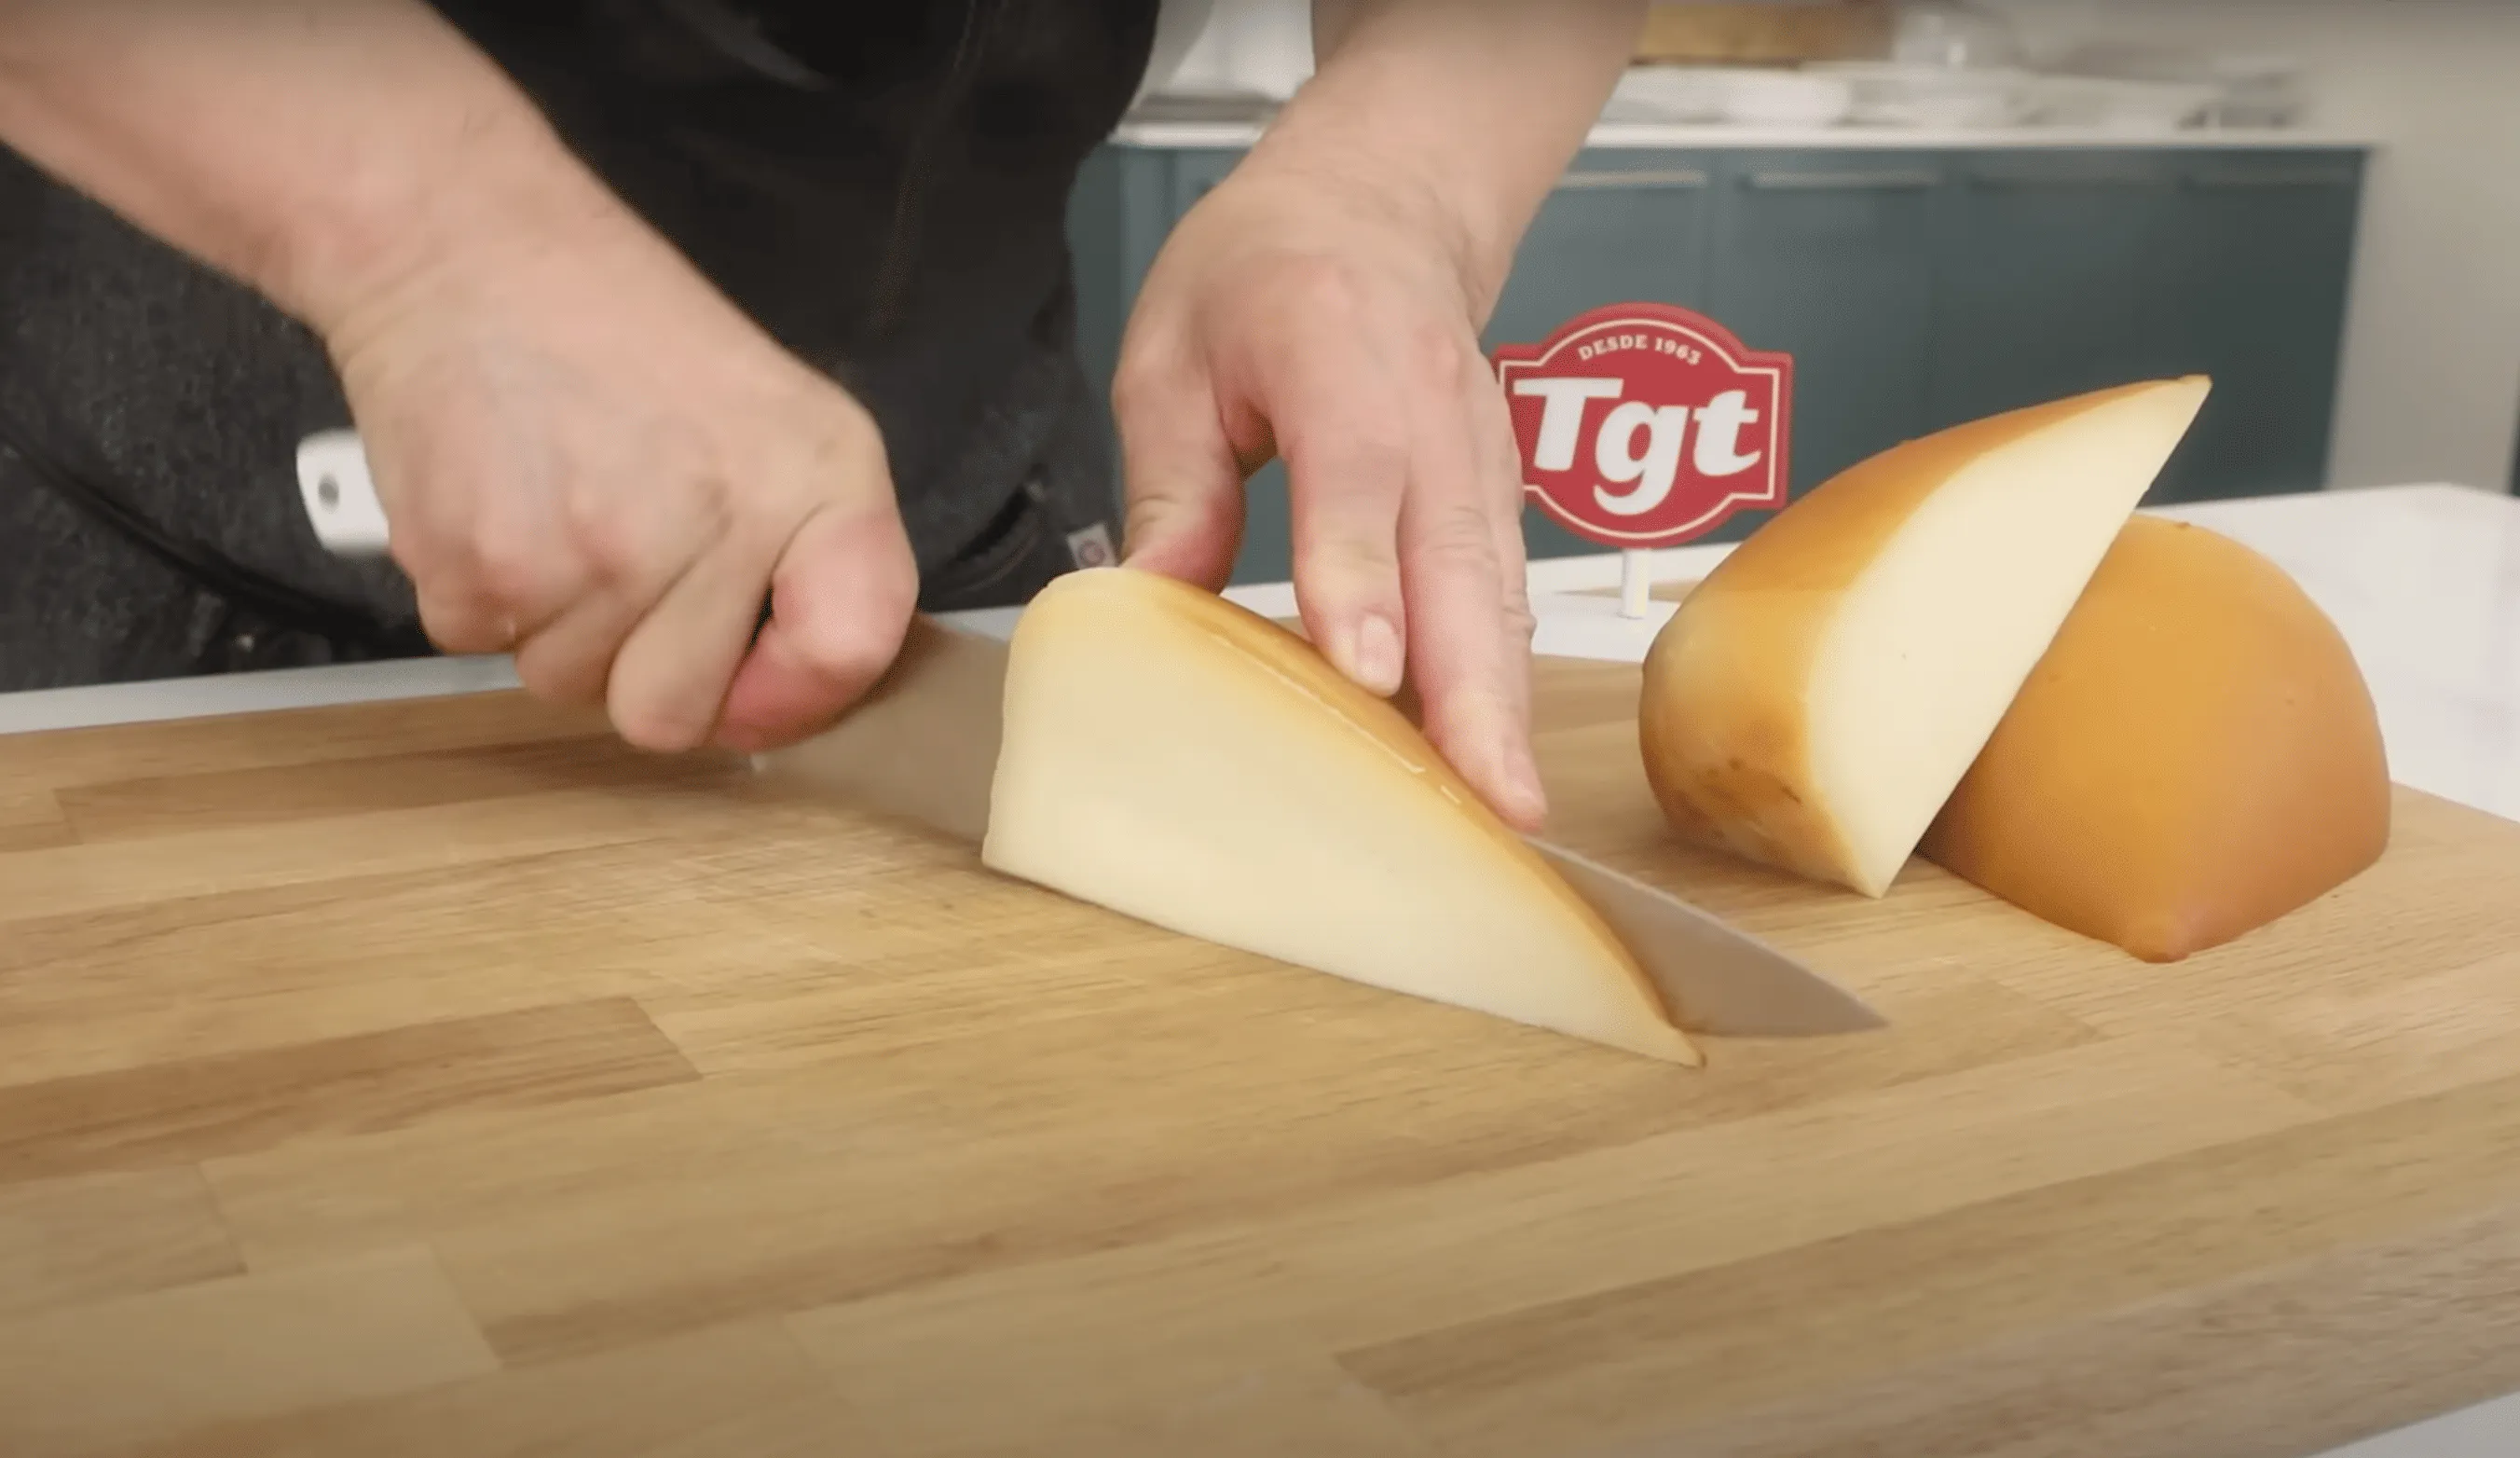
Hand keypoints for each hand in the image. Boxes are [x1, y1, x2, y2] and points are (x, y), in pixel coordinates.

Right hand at [323, 201, 918, 755]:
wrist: (462, 246)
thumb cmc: (616, 329)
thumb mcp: (778, 413)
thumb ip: (815, 549)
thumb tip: (794, 688)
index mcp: (815, 480)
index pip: (846, 653)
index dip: (792, 694)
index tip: (751, 674)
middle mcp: (717, 527)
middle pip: (672, 714)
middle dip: (640, 664)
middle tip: (618, 551)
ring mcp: (594, 559)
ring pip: (570, 684)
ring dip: (557, 621)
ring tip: (556, 503)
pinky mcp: (481, 571)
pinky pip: (484, 647)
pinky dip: (483, 593)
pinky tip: (499, 499)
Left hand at [1112, 160, 1546, 831]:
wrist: (1379, 204)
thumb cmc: (1264, 271)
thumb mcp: (1172, 352)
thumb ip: (1171, 481)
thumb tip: (1149, 602)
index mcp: (1335, 353)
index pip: (1353, 477)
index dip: (1359, 577)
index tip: (1364, 670)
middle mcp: (1430, 409)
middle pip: (1457, 559)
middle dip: (1472, 688)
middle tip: (1484, 794)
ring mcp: (1481, 454)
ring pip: (1499, 592)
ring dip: (1503, 702)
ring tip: (1504, 808)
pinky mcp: (1499, 496)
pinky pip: (1505, 595)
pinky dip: (1502, 680)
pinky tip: (1490, 760)